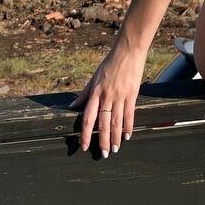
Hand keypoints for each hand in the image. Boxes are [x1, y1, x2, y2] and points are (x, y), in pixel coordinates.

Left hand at [69, 39, 147, 156]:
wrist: (128, 50)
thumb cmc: (110, 63)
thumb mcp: (94, 77)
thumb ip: (84, 93)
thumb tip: (72, 106)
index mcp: (95, 92)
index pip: (88, 118)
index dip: (86, 134)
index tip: (84, 146)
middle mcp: (107, 96)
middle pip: (103, 123)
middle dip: (103, 141)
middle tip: (104, 154)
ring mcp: (120, 95)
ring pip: (116, 121)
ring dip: (116, 137)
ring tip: (115, 149)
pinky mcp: (132, 93)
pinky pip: (130, 113)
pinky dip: (128, 126)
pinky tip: (128, 136)